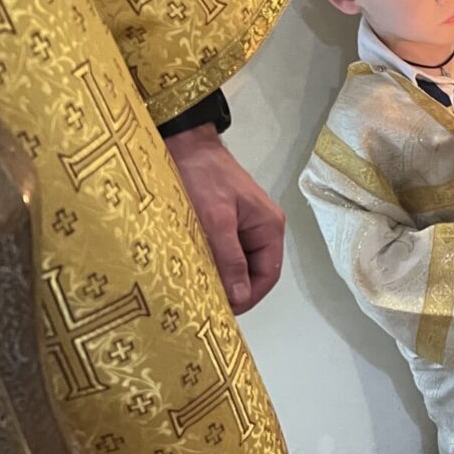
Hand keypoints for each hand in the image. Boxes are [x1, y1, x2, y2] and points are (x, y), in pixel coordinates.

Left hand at [165, 124, 285, 314]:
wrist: (184, 143)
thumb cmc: (203, 178)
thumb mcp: (215, 220)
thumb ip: (229, 258)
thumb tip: (240, 296)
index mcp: (269, 227)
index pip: (268, 274)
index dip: (248, 296)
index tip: (223, 311)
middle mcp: (262, 228)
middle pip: (255, 270)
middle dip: (234, 288)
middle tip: (206, 303)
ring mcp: (245, 224)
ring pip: (238, 261)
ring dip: (221, 275)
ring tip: (198, 288)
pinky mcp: (227, 220)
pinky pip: (226, 249)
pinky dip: (212, 261)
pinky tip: (194, 268)